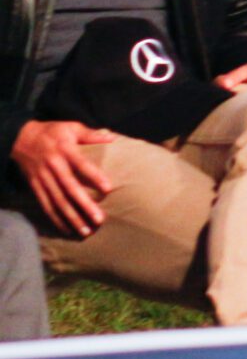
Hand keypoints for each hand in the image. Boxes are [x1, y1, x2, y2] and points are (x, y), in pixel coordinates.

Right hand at [10, 120, 113, 236]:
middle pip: (69, 188)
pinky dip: (55, 219)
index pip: (81, 164)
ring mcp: (43, 179)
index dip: (94, 176)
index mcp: (64, 150)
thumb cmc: (53, 132)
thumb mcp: (71, 127)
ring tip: (85, 231)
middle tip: (99, 219)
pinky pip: (45, 205)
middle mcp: (53, 167)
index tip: (108, 188)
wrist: (21, 138)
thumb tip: (113, 137)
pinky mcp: (35, 187)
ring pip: (57, 201)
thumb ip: (91, 134)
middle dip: (84, 205)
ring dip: (71, 217)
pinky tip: (67, 230)